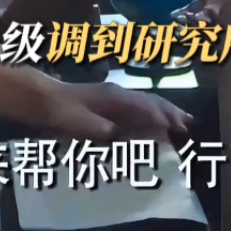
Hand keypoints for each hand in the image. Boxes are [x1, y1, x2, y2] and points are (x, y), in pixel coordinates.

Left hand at [47, 82, 192, 140]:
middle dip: (171, 112)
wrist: (40, 99)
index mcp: (114, 97)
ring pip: (146, 101)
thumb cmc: (59, 111)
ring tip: (179, 120)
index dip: (164, 118)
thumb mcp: (78, 123)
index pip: (145, 107)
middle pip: (151, 101)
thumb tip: (120, 137)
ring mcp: (114, 96)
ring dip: (164, 111)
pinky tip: (153, 119)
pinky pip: (137, 105)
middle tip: (190, 124)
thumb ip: (101, 130)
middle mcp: (119, 93)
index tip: (181, 129)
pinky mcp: (108, 102)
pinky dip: (151, 112)